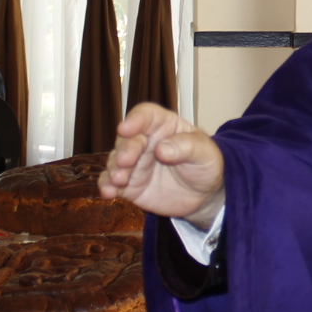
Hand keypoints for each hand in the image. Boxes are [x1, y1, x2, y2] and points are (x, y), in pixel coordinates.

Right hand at [100, 102, 225, 227]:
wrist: (204, 196)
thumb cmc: (205, 165)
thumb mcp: (204, 153)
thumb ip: (186, 147)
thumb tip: (161, 149)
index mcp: (163, 126)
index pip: (146, 115)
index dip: (135, 119)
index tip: (126, 128)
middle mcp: (144, 142)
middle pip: (127, 139)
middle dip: (125, 149)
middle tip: (126, 161)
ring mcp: (134, 164)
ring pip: (116, 161)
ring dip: (114, 169)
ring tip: (118, 180)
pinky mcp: (129, 185)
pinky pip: (111, 182)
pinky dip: (106, 186)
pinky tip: (108, 192)